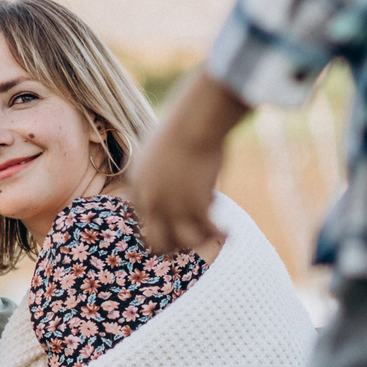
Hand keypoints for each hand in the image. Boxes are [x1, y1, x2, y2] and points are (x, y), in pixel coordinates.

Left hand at [126, 73, 247, 256]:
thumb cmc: (182, 126)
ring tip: (214, 232)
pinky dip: (219, 234)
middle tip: (193, 235)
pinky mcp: (195, 206)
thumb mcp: (158, 148)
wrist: (194, 122)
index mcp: (138, 185)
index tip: (180, 215)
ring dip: (199, 240)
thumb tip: (173, 173)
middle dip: (175, 243)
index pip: (142, 220)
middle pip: (156, 242)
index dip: (162, 222)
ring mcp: (172, 206)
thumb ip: (159, 167)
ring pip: (182, 243)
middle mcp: (151, 200)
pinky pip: (207, 232)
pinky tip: (228, 230)